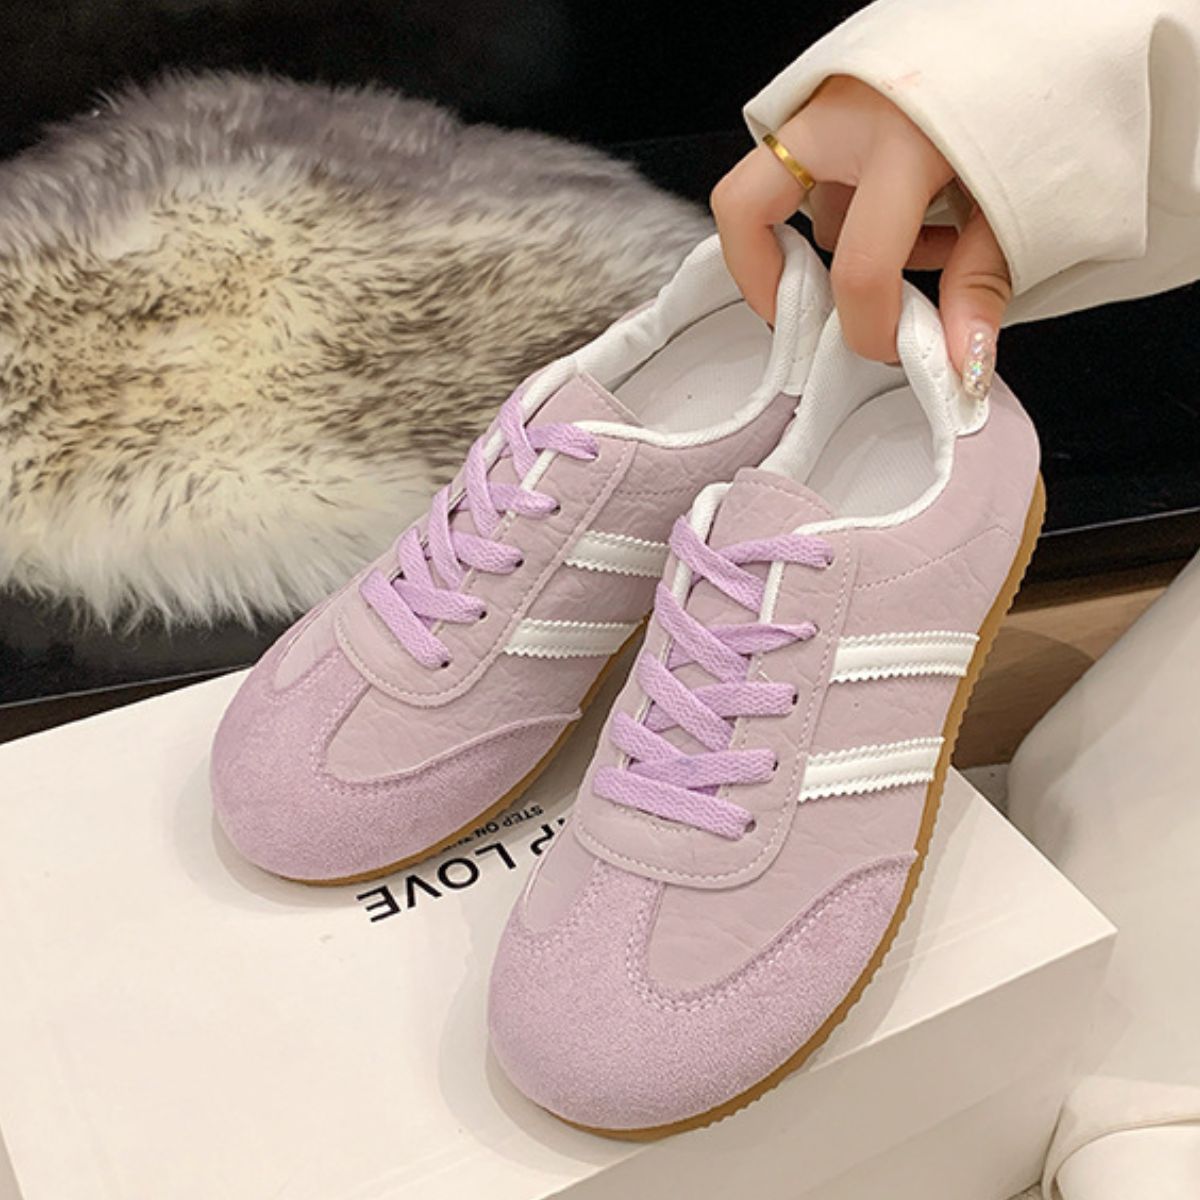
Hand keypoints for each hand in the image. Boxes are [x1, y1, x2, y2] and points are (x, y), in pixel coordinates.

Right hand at [710, 75, 1009, 397]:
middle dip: (761, 278)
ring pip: (801, 202)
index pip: (861, 267)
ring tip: (917, 255)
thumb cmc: (1035, 91)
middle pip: (746, 207)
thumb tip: (960, 359)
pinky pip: (825, 176)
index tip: (895, 350)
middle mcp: (846, 118)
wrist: (1049, 21)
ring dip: (841, 247)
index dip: (872, 330)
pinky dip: (858, 213)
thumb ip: (982, 281)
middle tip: (801, 316)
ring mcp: (832, 106)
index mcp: (902, 141)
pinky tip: (918, 219)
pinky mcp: (839, 105)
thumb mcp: (1022, 194)